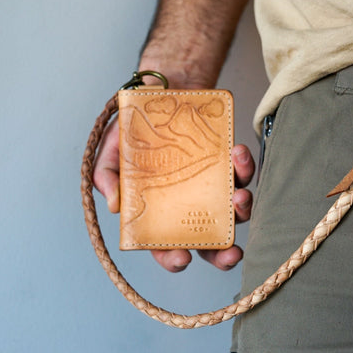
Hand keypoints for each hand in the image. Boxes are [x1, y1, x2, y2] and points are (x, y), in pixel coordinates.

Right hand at [92, 120, 255, 271]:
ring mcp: (213, 189)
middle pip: (210, 244)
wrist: (158, 93)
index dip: (174, 259)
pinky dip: (245, 167)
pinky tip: (238, 154)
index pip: (166, 248)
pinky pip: (243, 173)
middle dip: (224, 255)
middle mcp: (190, 208)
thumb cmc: (134, 129)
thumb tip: (115, 206)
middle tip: (231, 252)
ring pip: (236, 213)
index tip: (182, 257)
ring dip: (242, 211)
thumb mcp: (112, 152)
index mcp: (160, 215)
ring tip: (238, 198)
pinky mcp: (229, 166)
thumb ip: (108, 178)